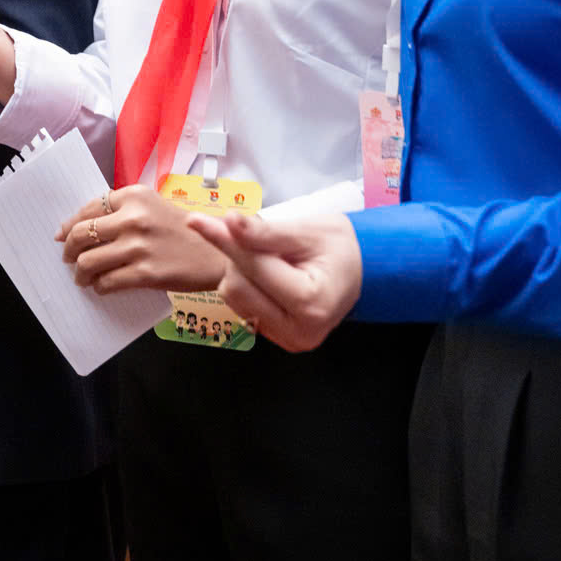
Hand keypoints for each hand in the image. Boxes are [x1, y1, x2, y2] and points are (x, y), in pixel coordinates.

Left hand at [58, 185, 224, 294]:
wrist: (217, 253)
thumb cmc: (184, 229)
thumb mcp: (153, 205)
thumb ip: (122, 210)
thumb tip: (83, 226)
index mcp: (133, 196)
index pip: (88, 209)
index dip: (69, 225)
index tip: (62, 236)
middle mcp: (133, 218)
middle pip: (81, 234)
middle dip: (69, 250)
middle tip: (69, 259)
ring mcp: (138, 246)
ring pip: (89, 262)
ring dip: (80, 273)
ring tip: (83, 277)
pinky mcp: (145, 273)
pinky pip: (107, 282)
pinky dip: (99, 286)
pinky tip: (102, 286)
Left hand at [187, 209, 363, 353]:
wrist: (362, 269)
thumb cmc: (340, 247)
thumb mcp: (306, 231)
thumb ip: (265, 232)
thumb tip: (228, 222)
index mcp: (311, 304)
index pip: (253, 268)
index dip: (224, 240)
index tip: (197, 220)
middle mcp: (299, 332)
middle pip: (238, 287)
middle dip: (238, 256)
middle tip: (255, 236)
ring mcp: (288, 340)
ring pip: (234, 298)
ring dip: (240, 270)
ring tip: (270, 257)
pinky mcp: (278, 339)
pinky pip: (242, 306)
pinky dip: (247, 284)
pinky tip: (268, 274)